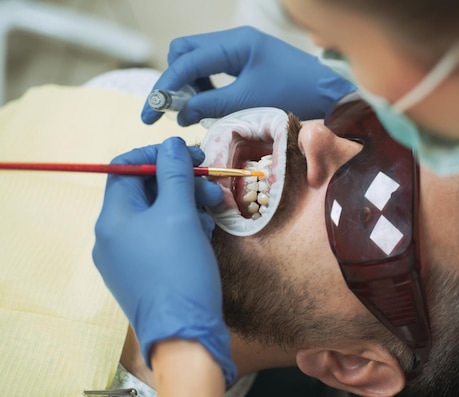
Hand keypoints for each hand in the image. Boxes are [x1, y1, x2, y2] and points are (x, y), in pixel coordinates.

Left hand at [92, 137, 235, 385]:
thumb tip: (171, 142)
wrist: (183, 332)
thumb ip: (174, 174)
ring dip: (186, 204)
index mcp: (113, 218)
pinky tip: (205, 232)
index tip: (189, 154)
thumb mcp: (179, 215)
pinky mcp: (144, 272)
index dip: (157, 154)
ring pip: (156, 214)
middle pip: (145, 191)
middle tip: (211, 183)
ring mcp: (127, 257)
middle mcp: (112, 236)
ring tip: (213, 210)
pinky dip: (182, 227)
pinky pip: (160, 237)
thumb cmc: (179, 270)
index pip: (126, 168)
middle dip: (180, 182)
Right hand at [141, 26, 355, 125]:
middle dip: (175, 81)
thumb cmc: (296, 95)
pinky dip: (207, 86)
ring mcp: (241, 49)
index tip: (150, 115)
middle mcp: (234, 41)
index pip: (185, 62)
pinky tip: (213, 105)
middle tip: (175, 111)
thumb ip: (211, 105)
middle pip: (186, 52)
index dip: (164, 89)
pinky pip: (215, 69)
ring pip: (198, 60)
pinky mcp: (248, 61)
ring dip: (191, 85)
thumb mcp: (249, 102)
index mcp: (234, 44)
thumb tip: (179, 114)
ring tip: (196, 111)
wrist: (331, 96)